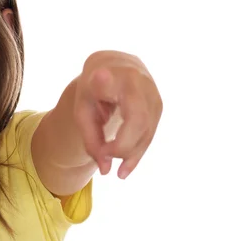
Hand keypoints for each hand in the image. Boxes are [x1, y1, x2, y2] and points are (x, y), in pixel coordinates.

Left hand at [74, 51, 162, 178]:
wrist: (111, 66)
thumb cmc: (92, 90)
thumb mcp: (82, 109)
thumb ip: (90, 139)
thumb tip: (106, 170)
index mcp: (110, 74)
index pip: (108, 81)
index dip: (105, 81)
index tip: (100, 75)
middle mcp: (136, 79)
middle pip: (137, 118)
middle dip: (123, 145)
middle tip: (105, 160)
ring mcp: (152, 92)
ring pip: (147, 129)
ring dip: (133, 154)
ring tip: (119, 173)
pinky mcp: (158, 105)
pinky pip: (151, 131)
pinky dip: (139, 150)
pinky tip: (126, 167)